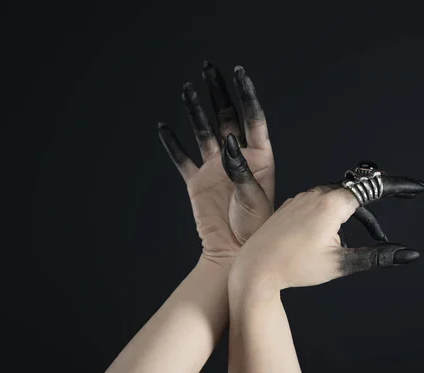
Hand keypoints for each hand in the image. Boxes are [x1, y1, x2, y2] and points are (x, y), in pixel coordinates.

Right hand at [158, 62, 273, 267]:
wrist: (234, 253)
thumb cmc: (254, 229)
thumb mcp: (252, 198)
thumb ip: (240, 169)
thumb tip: (227, 142)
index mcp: (259, 158)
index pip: (252, 119)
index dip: (247, 95)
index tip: (240, 73)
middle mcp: (236, 157)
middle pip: (226, 117)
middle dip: (218, 92)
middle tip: (209, 69)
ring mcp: (215, 168)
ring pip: (203, 132)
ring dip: (195, 111)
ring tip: (188, 90)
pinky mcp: (197, 181)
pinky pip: (182, 158)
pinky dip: (172, 144)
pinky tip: (165, 128)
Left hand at [229, 183, 423, 299]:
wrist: (255, 268)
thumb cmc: (294, 267)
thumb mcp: (340, 264)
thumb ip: (377, 256)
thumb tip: (409, 254)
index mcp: (332, 204)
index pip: (374, 188)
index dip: (399, 187)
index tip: (418, 187)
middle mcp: (316, 194)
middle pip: (357, 195)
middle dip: (375, 210)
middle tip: (390, 222)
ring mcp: (302, 198)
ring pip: (338, 199)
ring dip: (354, 215)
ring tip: (359, 241)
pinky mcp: (293, 206)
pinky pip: (321, 203)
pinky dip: (335, 214)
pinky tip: (332, 236)